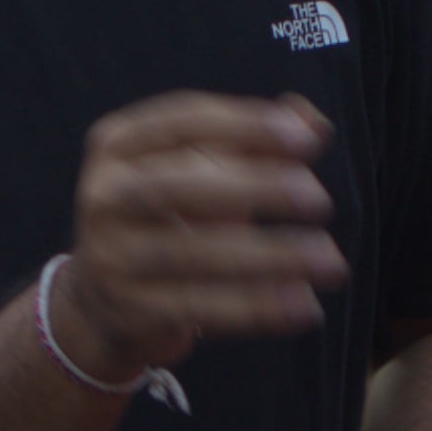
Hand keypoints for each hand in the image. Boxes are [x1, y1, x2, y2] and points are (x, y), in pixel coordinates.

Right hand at [63, 93, 342, 372]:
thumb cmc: (168, 219)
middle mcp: (103, 195)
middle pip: (181, 184)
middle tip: (320, 200)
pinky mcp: (130, 310)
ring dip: (271, 257)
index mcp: (118, 144)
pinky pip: (200, 307)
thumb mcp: (200, 171)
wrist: (101, 302)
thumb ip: (254, 141)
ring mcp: (110, 256)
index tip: (309, 141)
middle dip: (256, 188)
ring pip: (194, 253)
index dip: (247, 126)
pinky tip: (305, 305)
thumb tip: (312, 120)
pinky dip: (257, 307)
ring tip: (330, 261)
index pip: (184, 120)